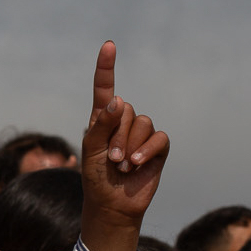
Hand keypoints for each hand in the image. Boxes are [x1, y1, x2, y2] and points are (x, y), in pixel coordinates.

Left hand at [79, 41, 168, 250]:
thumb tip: (118, 100)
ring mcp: (141, 135)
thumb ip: (101, 125)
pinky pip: (159, 138)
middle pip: (127, 109)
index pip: (105, 89)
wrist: (112, 205)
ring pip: (144, 122)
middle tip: (112, 159)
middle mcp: (123, 123)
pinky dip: (147, 150)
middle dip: (118, 134)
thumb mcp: (92, 151)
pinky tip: (136, 164)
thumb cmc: (96, 179)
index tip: (108, 46)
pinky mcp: (157, 148)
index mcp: (102, 120)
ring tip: (122, 165)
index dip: (106, 67)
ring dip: (131, 145)